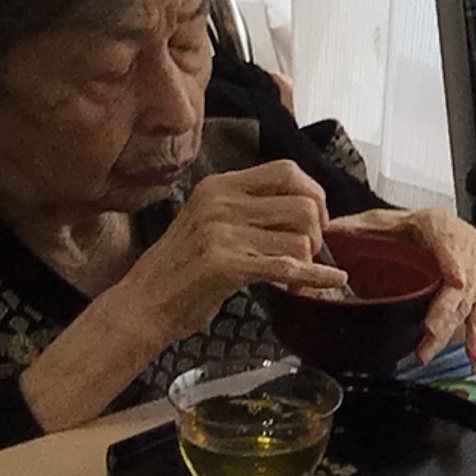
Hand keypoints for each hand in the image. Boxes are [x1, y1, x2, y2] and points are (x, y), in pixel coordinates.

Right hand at [110, 160, 345, 346]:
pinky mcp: (225, 265)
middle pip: (303, 206)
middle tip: (307, 255)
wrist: (143, 303)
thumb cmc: (182, 267)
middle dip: (316, 234)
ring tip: (293, 277)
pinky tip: (332, 282)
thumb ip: (250, 209)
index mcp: (220, 186)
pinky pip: (289, 267)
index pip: (287, 171)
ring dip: (308, 262)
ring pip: (300, 240)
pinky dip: (316, 277)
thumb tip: (309, 210)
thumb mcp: (210, 221)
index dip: (314, 194)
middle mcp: (221, 202)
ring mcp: (221, 233)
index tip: (318, 219)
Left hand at [328, 205, 475, 363]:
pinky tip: (474, 356)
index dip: (453, 260)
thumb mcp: (386, 220)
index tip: (455, 280)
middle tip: (429, 330)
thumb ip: (360, 228)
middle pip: (459, 282)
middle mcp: (465, 249)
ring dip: (449, 330)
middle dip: (444, 309)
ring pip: (468, 303)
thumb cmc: (418, 228)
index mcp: (439, 226)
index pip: (449, 241)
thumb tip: (330, 234)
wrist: (450, 228)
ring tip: (428, 351)